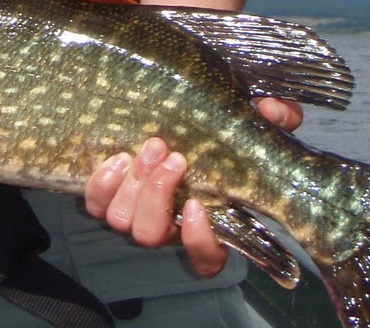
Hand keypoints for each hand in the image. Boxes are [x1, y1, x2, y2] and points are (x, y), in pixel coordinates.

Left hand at [81, 98, 304, 278]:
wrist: (170, 120)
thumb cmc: (216, 133)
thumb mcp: (251, 125)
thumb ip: (273, 119)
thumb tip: (274, 110)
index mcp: (205, 222)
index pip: (205, 260)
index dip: (200, 241)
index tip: (198, 205)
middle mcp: (167, 226)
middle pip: (152, 234)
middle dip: (158, 196)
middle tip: (172, 155)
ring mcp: (134, 213)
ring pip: (122, 221)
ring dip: (135, 185)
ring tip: (151, 148)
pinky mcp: (107, 195)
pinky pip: (94, 204)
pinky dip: (103, 184)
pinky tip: (119, 157)